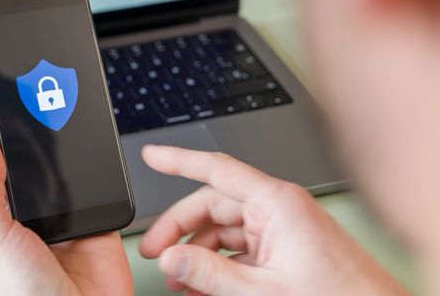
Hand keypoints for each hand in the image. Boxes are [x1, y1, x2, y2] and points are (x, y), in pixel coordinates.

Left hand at [0, 105, 132, 295]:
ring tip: (59, 120)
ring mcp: (64, 220)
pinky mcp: (96, 223)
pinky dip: (96, 169)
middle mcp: (30, 218)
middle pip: (32, 163)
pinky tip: (88, 152)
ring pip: (65, 170)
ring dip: (64, 150)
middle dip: (33, 136)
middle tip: (35, 99)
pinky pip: (97, 187)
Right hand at [140, 146, 407, 295]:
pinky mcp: (287, 247)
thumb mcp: (263, 291)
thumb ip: (210, 273)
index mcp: (277, 202)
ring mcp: (284, 227)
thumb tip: (172, 257)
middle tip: (154, 252)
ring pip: (224, 229)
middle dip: (180, 229)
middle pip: (214, 204)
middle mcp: (279, 207)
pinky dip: (219, 263)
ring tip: (178, 279)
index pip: (216, 169)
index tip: (151, 156)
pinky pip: (241, 247)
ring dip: (198, 252)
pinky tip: (202, 285)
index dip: (177, 160)